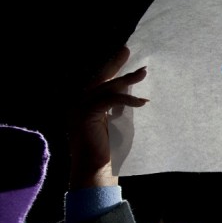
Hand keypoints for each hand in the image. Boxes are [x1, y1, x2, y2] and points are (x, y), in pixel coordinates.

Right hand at [68, 46, 147, 189]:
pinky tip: (142, 102)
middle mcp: (77, 104)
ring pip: (104, 88)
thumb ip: (119, 107)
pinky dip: (125, 100)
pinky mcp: (84, 116)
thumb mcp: (118, 123)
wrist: (97, 173)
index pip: (99, 83)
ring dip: (125, 80)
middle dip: (113, 64)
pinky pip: (107, 101)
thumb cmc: (111, 152)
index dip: (111, 68)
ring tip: (143, 73)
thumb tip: (133, 90)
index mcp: (85, 105)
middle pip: (98, 80)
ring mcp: (78, 109)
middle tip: (127, 49)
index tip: (125, 54)